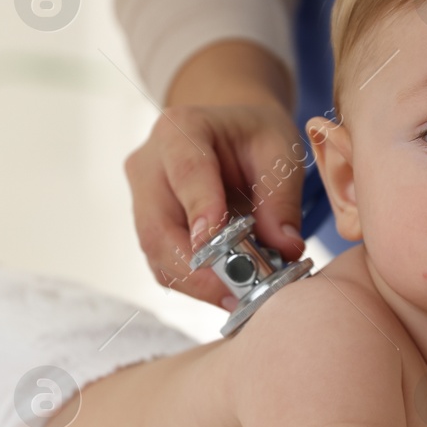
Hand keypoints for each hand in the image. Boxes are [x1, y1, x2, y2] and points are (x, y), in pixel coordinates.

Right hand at [125, 102, 307, 307]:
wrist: (231, 134)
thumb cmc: (255, 136)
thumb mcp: (280, 152)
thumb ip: (282, 198)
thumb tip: (284, 250)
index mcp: (181, 129)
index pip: (186, 172)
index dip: (200, 210)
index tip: (217, 245)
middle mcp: (149, 164)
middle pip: (157, 225)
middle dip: (196, 268)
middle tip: (237, 292)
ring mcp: (142, 197)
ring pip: (156, 252)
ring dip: (196, 282)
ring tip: (238, 297)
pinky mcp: (149, 226)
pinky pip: (163, 262)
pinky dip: (194, 283)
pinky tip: (226, 291)